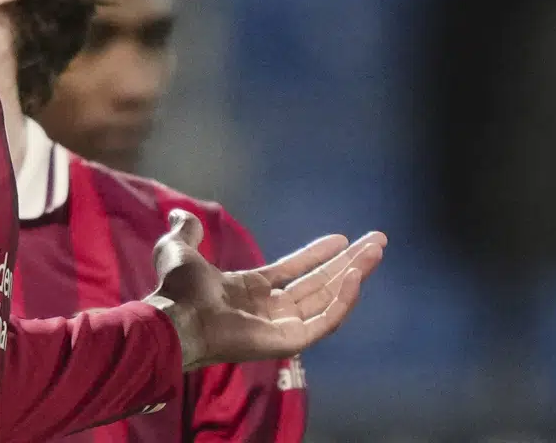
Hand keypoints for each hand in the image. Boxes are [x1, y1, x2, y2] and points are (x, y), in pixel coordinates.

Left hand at [146, 210, 385, 371]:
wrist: (177, 315)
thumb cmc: (177, 288)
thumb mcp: (179, 249)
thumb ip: (186, 232)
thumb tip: (181, 213)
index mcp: (249, 290)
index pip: (292, 271)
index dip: (316, 255)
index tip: (341, 239)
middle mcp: (269, 309)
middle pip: (318, 285)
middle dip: (348, 263)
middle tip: (377, 242)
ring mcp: (281, 327)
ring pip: (327, 300)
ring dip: (354, 276)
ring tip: (375, 251)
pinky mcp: (290, 341)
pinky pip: (325, 321)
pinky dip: (343, 301)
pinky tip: (355, 277)